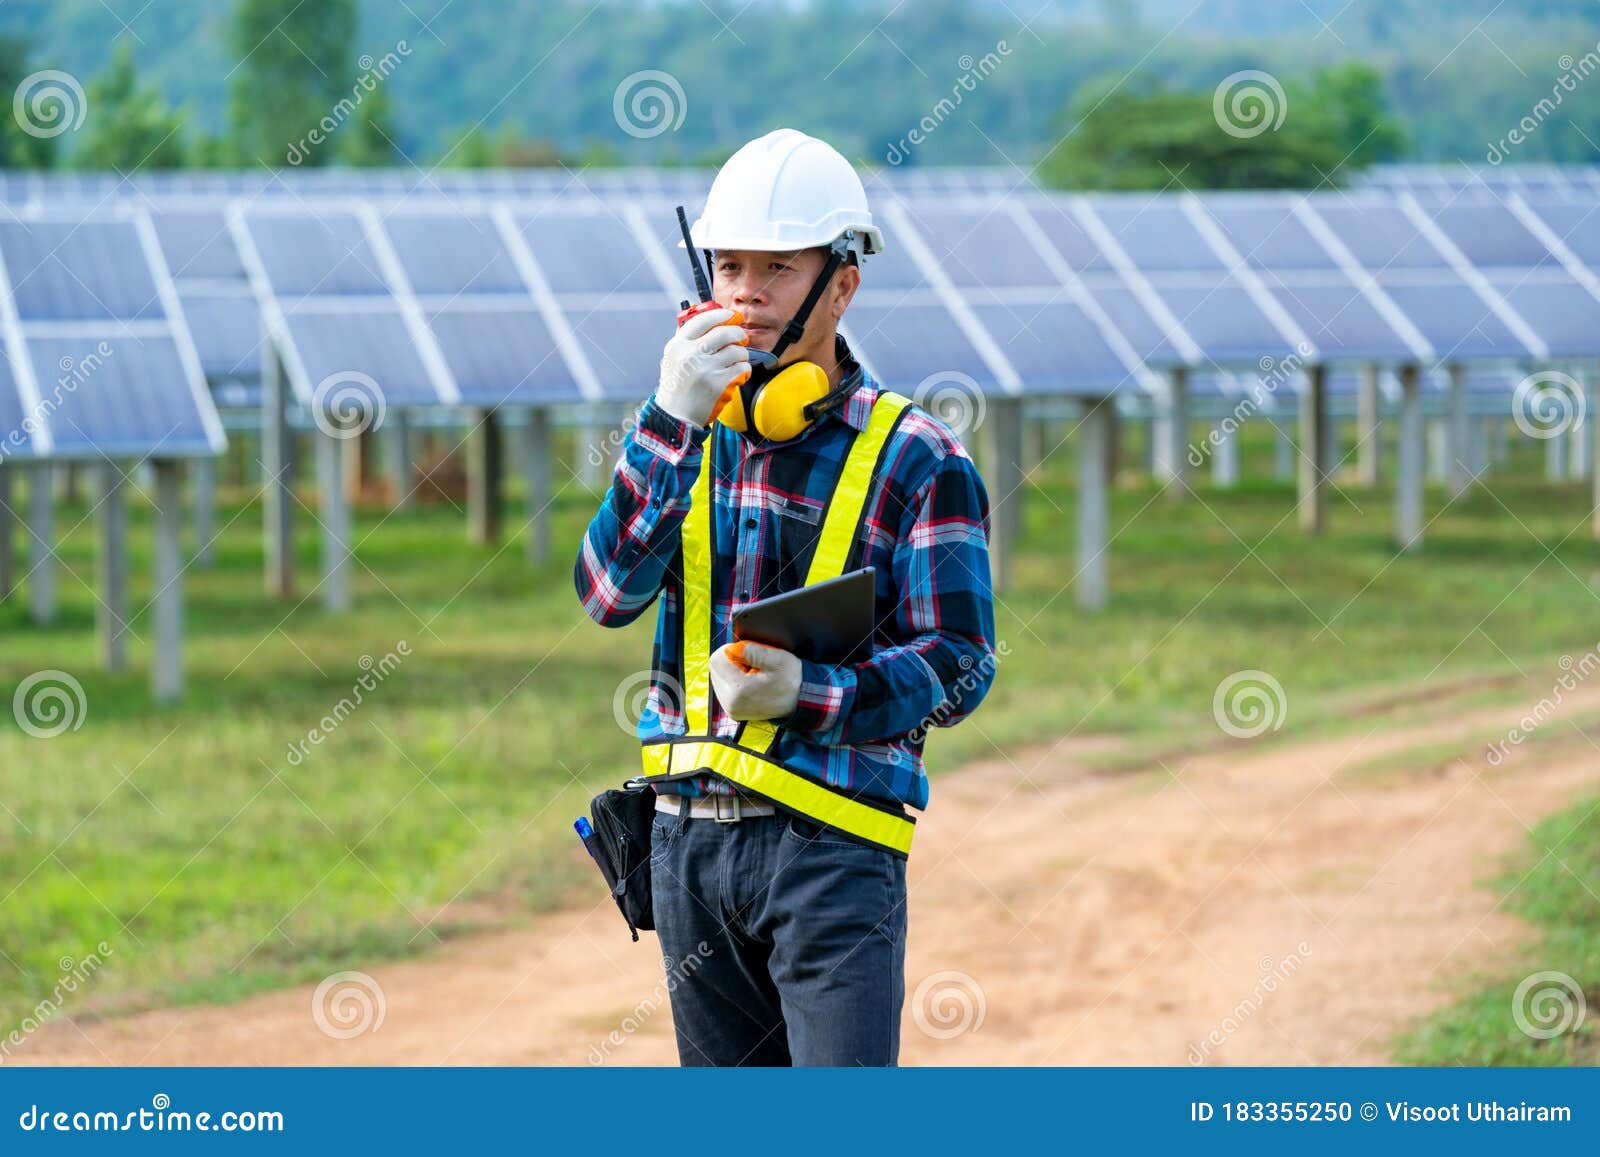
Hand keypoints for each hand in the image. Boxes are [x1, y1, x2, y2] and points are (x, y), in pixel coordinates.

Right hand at [656, 306, 750, 427]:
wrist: (676, 416)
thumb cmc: (676, 387)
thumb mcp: (672, 358)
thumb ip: (687, 339)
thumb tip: (708, 318)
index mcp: (678, 345)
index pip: (703, 320)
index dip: (721, 314)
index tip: (731, 315)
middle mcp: (691, 354)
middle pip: (724, 332)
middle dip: (738, 333)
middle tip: (741, 337)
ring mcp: (705, 368)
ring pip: (736, 350)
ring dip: (742, 354)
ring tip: (737, 360)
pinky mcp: (718, 383)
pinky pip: (741, 367)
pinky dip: (745, 369)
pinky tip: (740, 373)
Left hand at [709, 641, 800, 721]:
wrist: (799, 702)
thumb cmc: (790, 681)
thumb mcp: (778, 660)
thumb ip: (755, 651)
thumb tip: (736, 647)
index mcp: (739, 690)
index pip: (717, 660)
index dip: (731, 650)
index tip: (747, 652)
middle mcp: (730, 703)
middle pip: (715, 669)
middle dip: (730, 661)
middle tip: (751, 663)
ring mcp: (730, 709)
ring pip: (717, 678)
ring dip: (731, 671)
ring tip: (751, 673)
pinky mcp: (733, 711)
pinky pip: (723, 689)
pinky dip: (733, 681)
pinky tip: (749, 681)